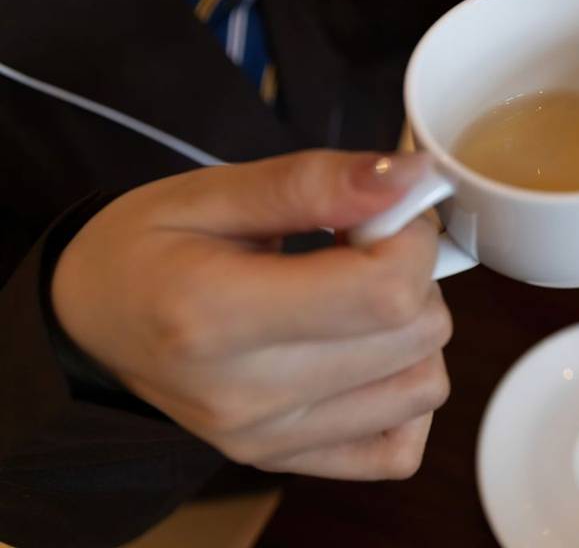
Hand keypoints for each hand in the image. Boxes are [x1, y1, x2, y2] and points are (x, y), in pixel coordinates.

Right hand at [52, 151, 450, 479]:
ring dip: (414, 332)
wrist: (92, 316)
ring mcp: (268, 440)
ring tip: (358, 297)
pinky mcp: (287, 462)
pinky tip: (364, 353)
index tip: (382, 212)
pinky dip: (402, 395)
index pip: (386, 291)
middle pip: (417, 336)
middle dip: (416, 274)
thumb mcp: (211, 190)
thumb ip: (314, 183)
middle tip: (362, 248)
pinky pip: (400, 446)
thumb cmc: (148, 245)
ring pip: (425, 387)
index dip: (411, 237)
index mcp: (216, 315)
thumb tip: (410, 177)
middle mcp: (246, 395)